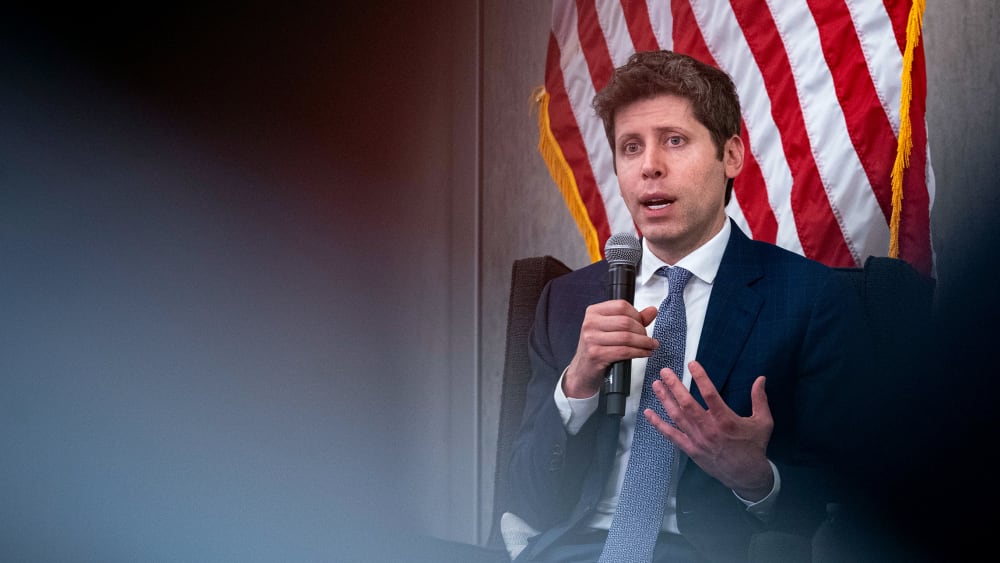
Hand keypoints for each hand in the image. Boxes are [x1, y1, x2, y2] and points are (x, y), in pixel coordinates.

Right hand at [562, 301, 657, 397]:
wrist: (583, 371)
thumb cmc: (598, 348)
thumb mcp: (612, 330)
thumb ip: (633, 319)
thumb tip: (652, 311)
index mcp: (593, 312)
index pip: (621, 306)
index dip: (637, 315)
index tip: (643, 324)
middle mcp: (590, 323)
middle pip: (626, 322)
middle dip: (642, 331)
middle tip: (648, 338)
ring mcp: (591, 339)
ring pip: (627, 337)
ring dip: (644, 343)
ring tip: (650, 346)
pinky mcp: (596, 354)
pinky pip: (624, 351)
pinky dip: (639, 352)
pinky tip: (645, 353)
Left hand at [644, 361, 773, 500]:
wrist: (747, 475)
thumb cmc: (754, 446)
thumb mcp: (763, 422)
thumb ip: (760, 399)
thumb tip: (761, 378)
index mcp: (726, 420)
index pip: (710, 394)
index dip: (700, 377)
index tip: (692, 364)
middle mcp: (709, 429)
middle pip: (687, 404)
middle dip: (675, 386)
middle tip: (665, 371)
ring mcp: (698, 440)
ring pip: (677, 416)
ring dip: (665, 400)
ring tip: (656, 385)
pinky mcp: (691, 449)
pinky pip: (671, 435)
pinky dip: (658, 424)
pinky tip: (649, 413)